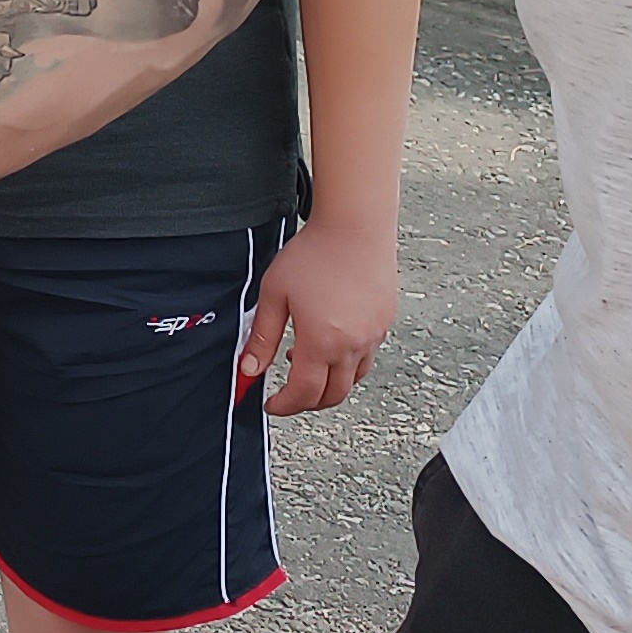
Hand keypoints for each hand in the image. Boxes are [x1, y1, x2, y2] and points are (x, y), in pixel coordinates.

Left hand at [237, 213, 396, 413]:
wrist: (355, 226)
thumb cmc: (314, 254)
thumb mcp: (274, 294)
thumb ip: (262, 337)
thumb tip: (248, 369)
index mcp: (321, 342)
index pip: (303, 393)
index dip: (284, 405)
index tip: (271, 404)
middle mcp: (351, 346)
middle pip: (332, 396)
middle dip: (307, 403)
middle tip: (288, 395)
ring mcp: (372, 336)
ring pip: (352, 380)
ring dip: (329, 384)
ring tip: (305, 364)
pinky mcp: (383, 324)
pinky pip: (366, 359)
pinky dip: (347, 365)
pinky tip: (329, 344)